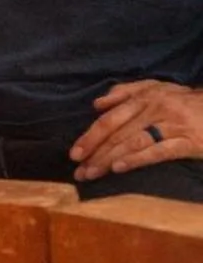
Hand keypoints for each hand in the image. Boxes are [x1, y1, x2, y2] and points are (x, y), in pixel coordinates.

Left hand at [70, 80, 202, 180]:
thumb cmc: (187, 101)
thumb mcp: (159, 88)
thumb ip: (127, 92)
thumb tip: (97, 104)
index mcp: (146, 97)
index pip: (111, 119)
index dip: (90, 136)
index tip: (74, 153)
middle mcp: (156, 109)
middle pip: (118, 133)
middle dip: (95, 153)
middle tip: (78, 171)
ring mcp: (172, 126)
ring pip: (133, 143)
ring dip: (108, 160)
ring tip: (92, 174)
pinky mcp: (188, 142)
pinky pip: (158, 151)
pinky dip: (137, 159)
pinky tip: (120, 168)